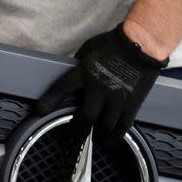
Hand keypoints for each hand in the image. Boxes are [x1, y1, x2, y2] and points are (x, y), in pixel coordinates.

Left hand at [36, 23, 167, 143]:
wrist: (141, 44)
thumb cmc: (115, 42)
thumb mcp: (90, 48)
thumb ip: (81, 64)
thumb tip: (75, 72)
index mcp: (85, 73)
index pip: (62, 88)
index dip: (50, 101)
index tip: (40, 110)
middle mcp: (99, 89)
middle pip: (86, 118)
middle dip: (80, 130)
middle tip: (78, 135)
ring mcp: (116, 99)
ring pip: (105, 126)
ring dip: (99, 135)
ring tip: (97, 137)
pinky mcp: (132, 104)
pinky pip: (123, 126)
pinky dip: (116, 136)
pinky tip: (111, 139)